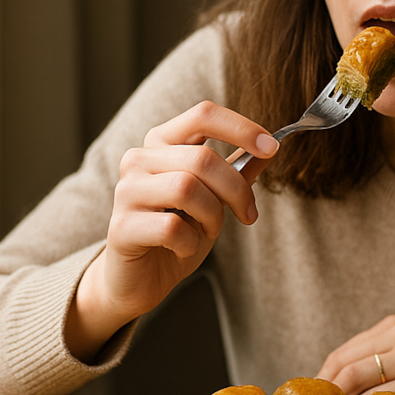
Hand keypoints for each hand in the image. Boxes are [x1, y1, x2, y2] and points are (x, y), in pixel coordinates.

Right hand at [65, 101, 277, 361]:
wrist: (139, 279)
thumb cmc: (177, 232)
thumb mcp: (215, 197)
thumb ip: (237, 170)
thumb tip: (272, 146)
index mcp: (162, 143)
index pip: (202, 115)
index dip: (241, 128)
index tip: (271, 148)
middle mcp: (139, 159)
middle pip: (203, 158)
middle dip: (236, 190)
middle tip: (248, 214)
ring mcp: (126, 191)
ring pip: (186, 188)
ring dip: (212, 216)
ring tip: (206, 231)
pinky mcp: (121, 227)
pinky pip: (172, 227)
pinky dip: (190, 242)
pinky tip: (183, 248)